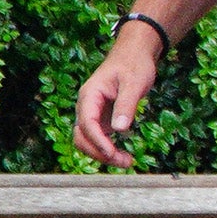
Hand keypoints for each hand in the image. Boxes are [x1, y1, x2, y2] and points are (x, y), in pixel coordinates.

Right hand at [74, 33, 161, 168]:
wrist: (134, 54)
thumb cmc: (134, 64)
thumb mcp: (134, 83)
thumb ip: (126, 105)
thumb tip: (119, 130)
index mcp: (90, 95)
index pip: (87, 124)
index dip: (98, 141)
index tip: (112, 154)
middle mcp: (87, 106)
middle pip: (82, 136)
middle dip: (99, 152)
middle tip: (124, 162)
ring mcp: (93, 113)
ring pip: (88, 140)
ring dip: (102, 154)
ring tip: (126, 162)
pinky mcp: (102, 118)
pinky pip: (98, 138)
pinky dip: (107, 149)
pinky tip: (123, 155)